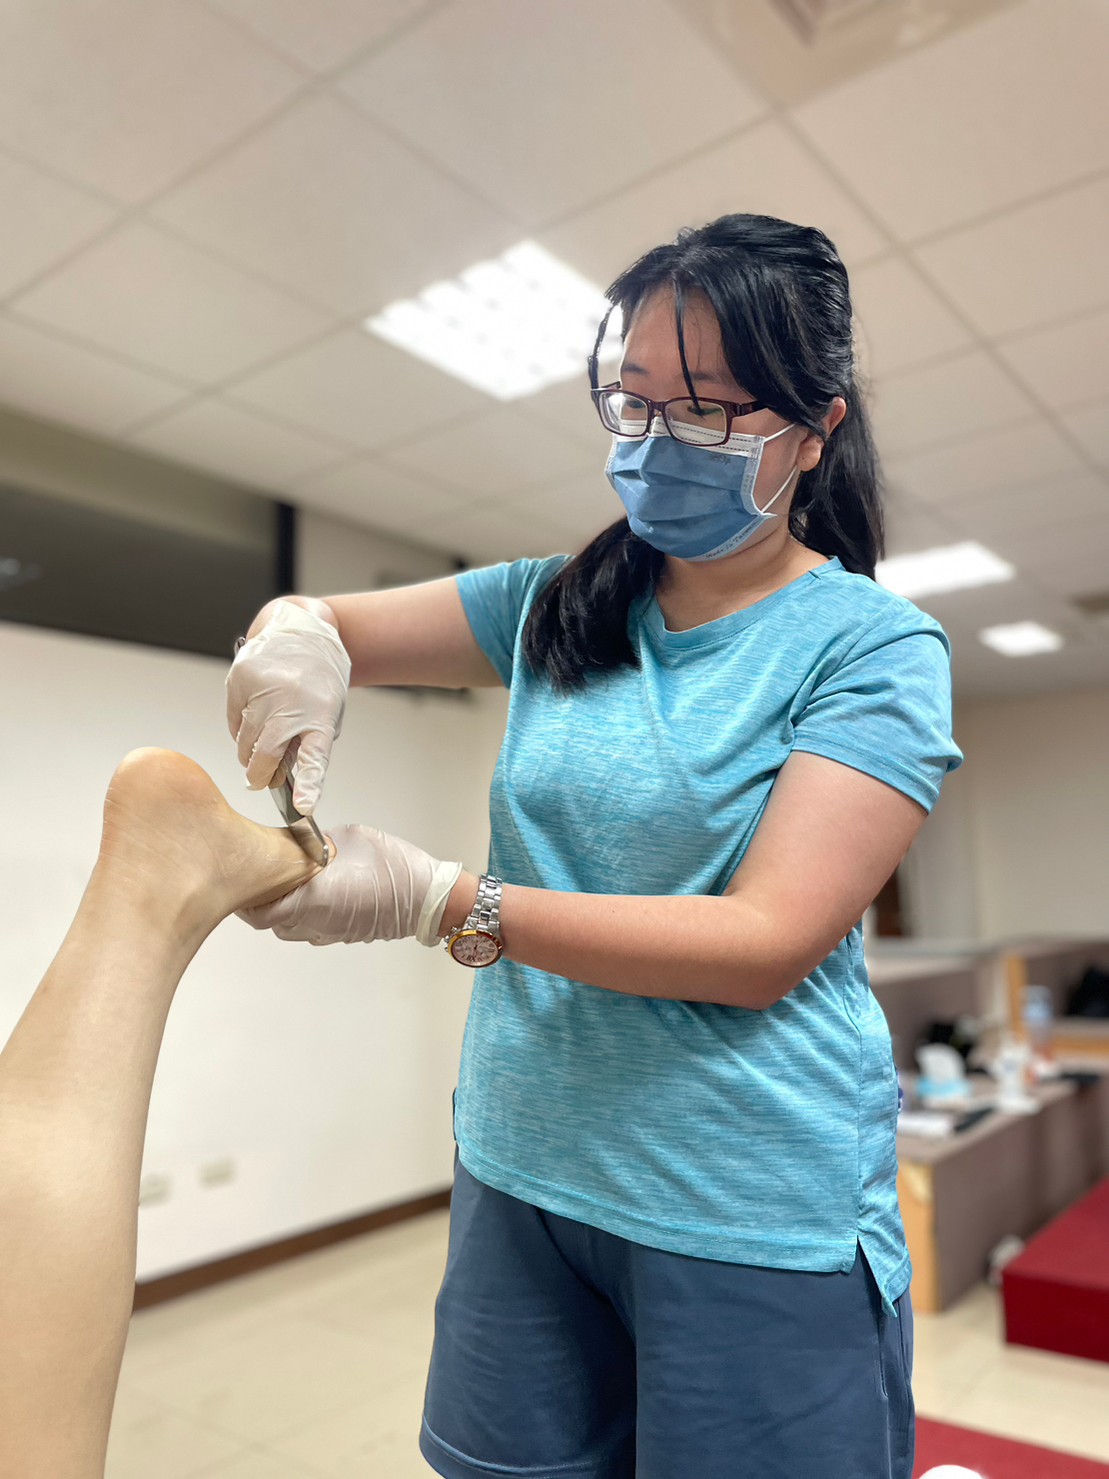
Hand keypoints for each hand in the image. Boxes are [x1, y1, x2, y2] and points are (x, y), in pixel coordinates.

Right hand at [226, 601, 351, 814]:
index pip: (315, 757)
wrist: (302, 632)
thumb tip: (280, 775)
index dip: (308, 785)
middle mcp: (291, 702)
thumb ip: (307, 742)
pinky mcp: (240, 680)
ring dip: (250, 751)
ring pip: (244, 742)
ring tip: (263, 738)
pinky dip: (240, 728)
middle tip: (262, 780)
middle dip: (260, 775)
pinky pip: (233, 722)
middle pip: (266, 755)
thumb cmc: (319, 680)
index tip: (303, 806)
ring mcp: (262, 690)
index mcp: (320, 715)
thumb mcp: (328, 712)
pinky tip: (254, 715)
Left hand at [237, 823, 462, 946]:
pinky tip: (316, 892)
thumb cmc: (393, 867)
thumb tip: (303, 847)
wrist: (428, 897)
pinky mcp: (343, 935)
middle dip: (264, 901)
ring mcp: (329, 933)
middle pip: (272, 923)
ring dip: (285, 910)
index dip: (247, 899)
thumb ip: (317, 845)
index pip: (261, 912)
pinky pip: (313, 929)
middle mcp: (315, 922)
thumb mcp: (349, 839)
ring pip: (291, 928)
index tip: (245, 879)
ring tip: (290, 883)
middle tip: (265, 875)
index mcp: (312, 899)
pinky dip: (306, 914)